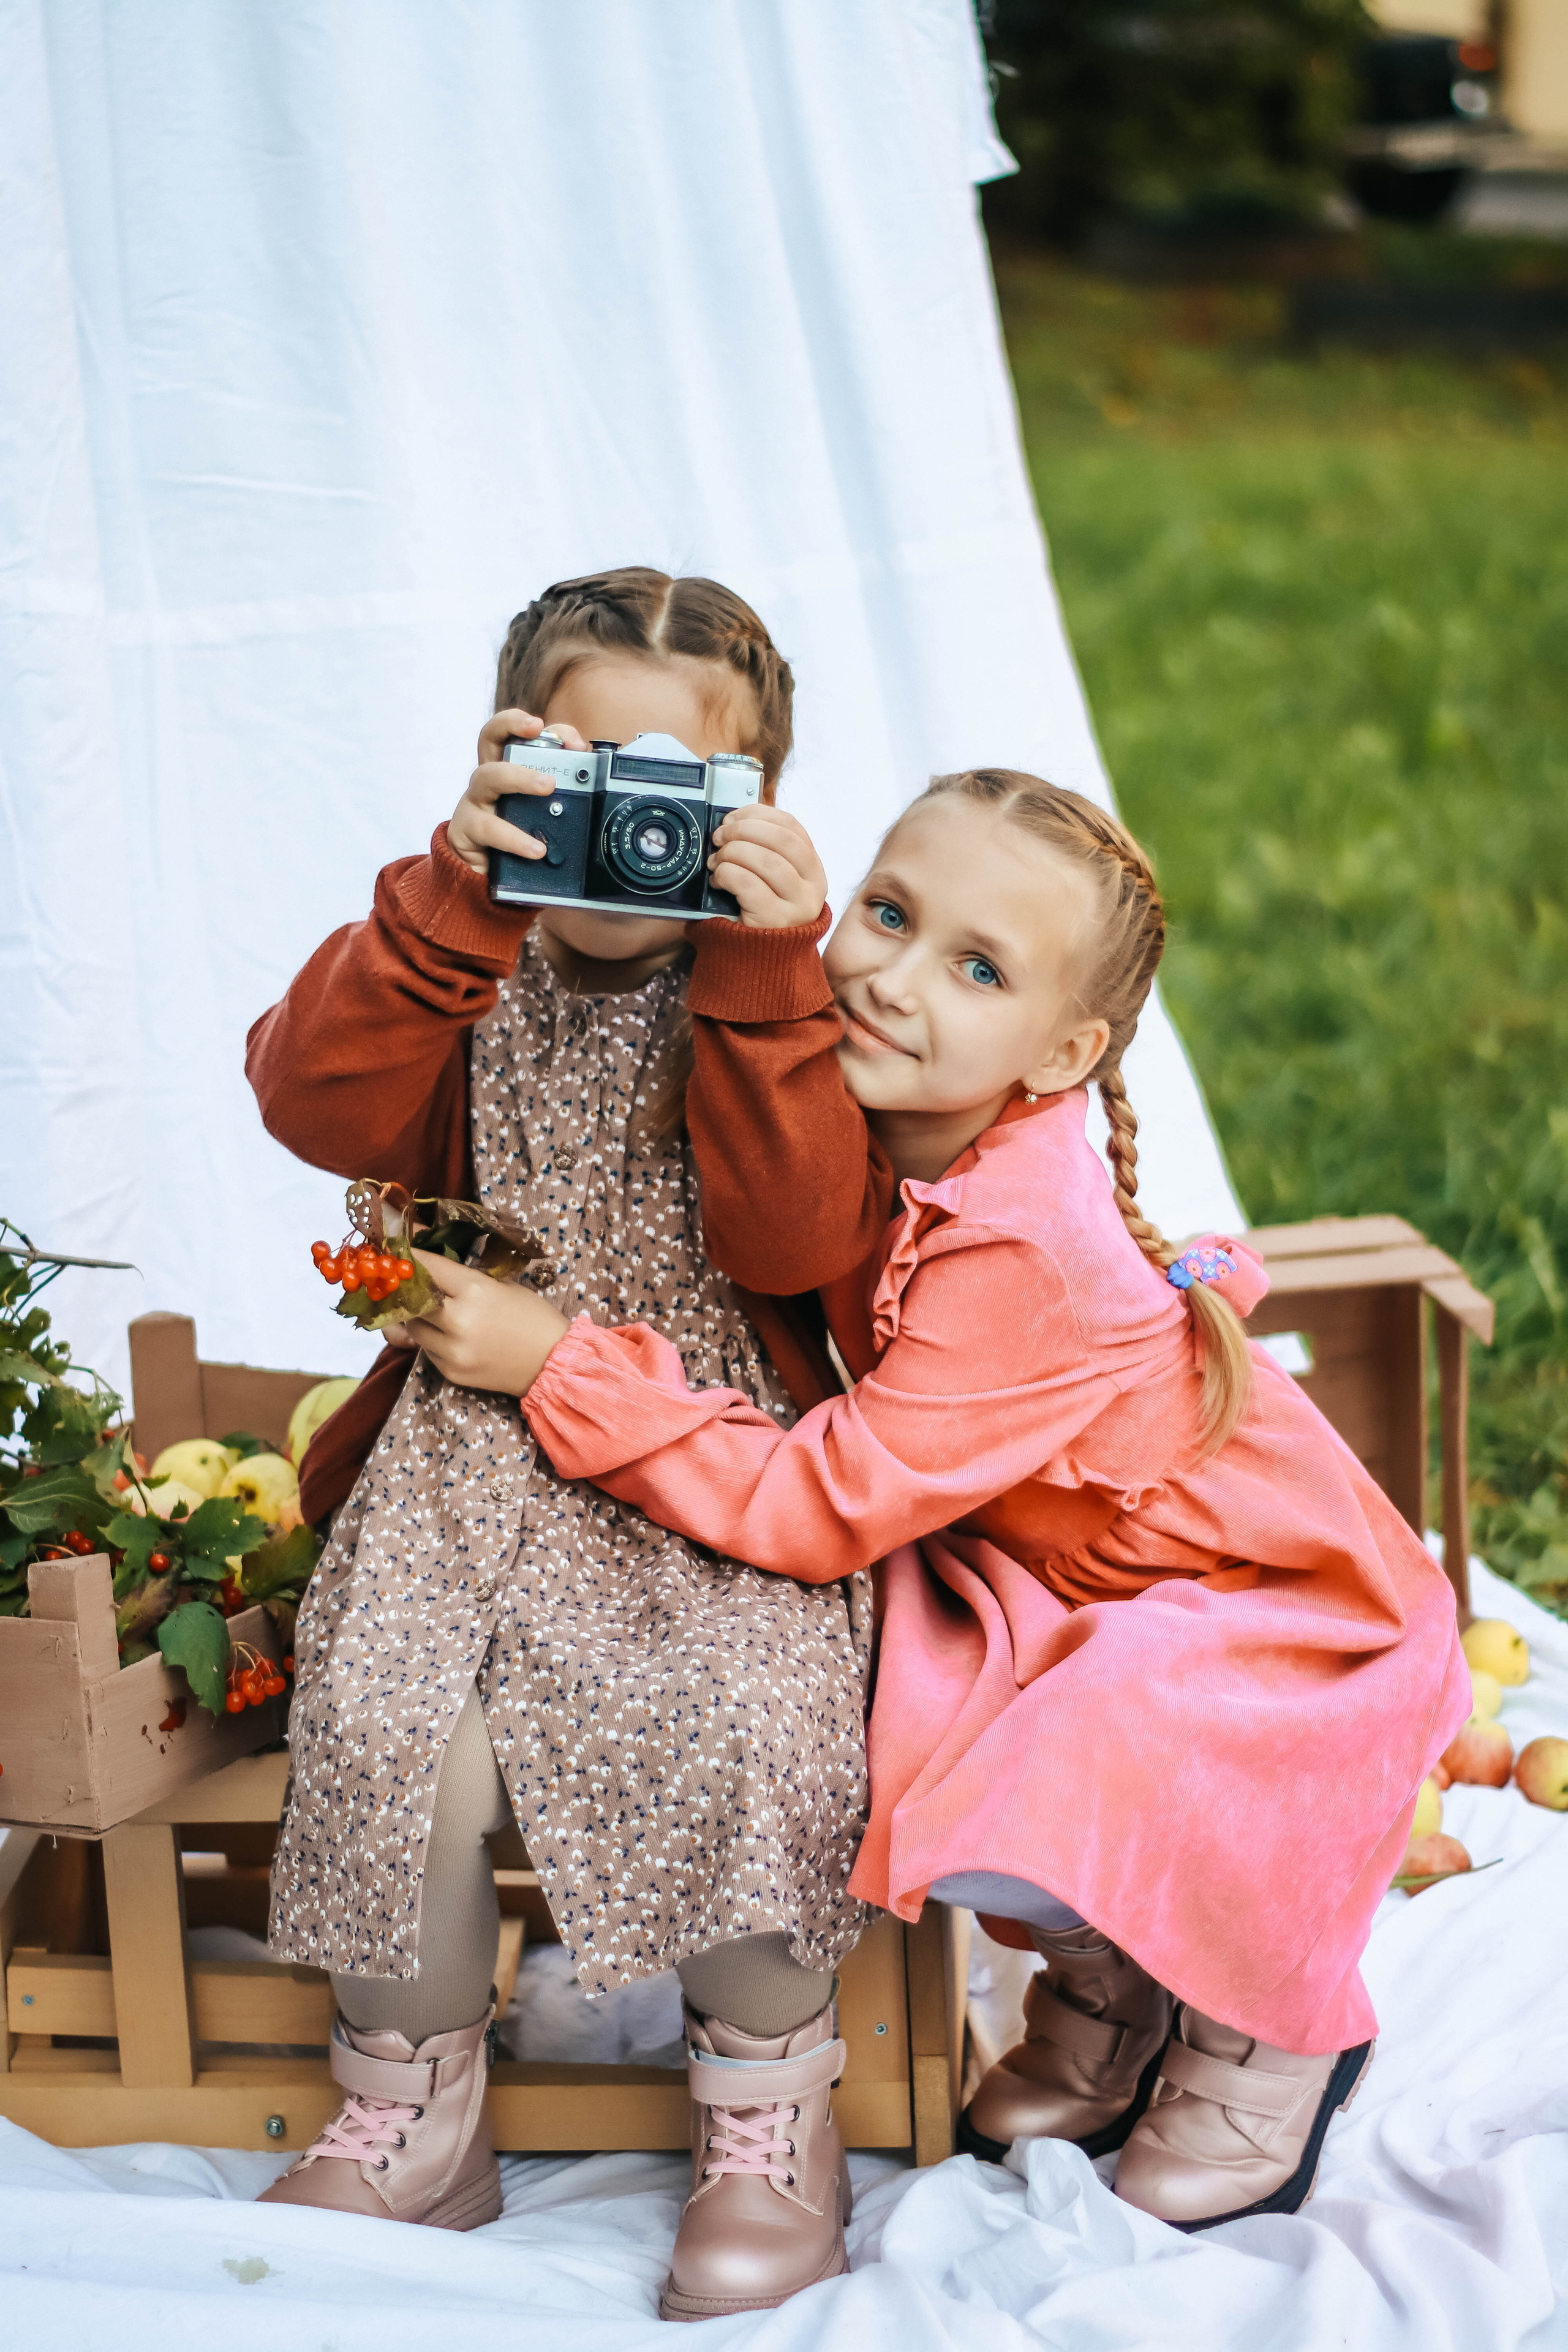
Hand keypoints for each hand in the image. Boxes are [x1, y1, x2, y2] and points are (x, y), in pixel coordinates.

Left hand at [385, 1250, 570, 1393]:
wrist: (552, 1362)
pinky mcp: (450, 1372)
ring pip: (412, 1326)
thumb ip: (463, 1278)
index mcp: (474, 1290)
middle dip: (409, 1288)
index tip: (399, 1248)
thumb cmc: (532, 1316)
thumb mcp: (500, 1286)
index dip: (410, 1255)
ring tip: (432, 1311)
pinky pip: (427, 1349)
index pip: (426, 1266)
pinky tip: (450, 1335)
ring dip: (417, 1316)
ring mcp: (452, 1350)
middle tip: (409, 1281)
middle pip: (410, 1298)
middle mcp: (458, 1320)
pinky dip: (432, 1339)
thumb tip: (430, 1264)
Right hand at [447, 709, 589, 873]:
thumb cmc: (516, 841)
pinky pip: (487, 828)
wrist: (485, 881)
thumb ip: (565, 799)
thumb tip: (600, 790)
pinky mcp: (465, 830)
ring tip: (547, 787)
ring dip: (519, 777)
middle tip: (539, 731)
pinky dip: (513, 837)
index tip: (573, 742)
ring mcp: (474, 802)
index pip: (520, 734)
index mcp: (508, 770)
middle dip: (512, 726)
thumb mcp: (542, 816)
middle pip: (489, 737)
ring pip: (487, 776)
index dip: (543, 730)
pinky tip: (535, 848)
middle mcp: (488, 780)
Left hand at [707, 805, 827, 928]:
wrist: (762, 963)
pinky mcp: (776, 921)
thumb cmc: (759, 914)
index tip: (733, 817)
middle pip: (781, 839)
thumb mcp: (770, 879)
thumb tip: (733, 822)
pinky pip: (749, 884)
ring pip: (767, 860)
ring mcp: (798, 905)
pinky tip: (718, 881)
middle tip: (719, 837)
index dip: (758, 814)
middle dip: (743, 830)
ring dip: (732, 853)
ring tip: (716, 862)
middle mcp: (813, 885)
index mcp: (812, 868)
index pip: (791, 826)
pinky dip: (727, 874)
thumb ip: (762, 850)